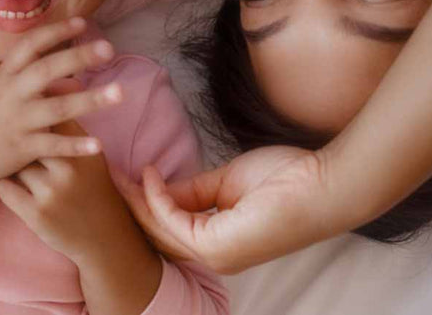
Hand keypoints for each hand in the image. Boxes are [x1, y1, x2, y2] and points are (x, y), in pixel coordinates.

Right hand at [0, 18, 120, 185]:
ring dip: (90, 100)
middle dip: (78, 57)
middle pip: (47, 70)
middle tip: (108, 48)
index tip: (83, 22)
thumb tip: (77, 79)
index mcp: (5, 74)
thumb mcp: (3, 91)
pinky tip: (98, 144)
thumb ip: (37, 82)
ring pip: (58, 108)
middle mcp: (11, 93)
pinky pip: (54, 146)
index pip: (30, 45)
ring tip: (120, 92)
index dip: (56, 31)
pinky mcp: (22, 148)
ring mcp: (17, 121)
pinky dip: (75, 145)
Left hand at [0, 121, 136, 262]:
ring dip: (12, 166)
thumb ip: (71, 128)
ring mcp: (51, 192)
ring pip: (14, 164)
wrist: (104, 237)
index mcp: (82, 150)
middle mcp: (68, 168)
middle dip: (21, 140)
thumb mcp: (90, 158)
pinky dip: (6, 186)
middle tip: (14, 142)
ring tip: (14, 168)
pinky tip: (14, 187)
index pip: (52, 115)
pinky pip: (4, 188)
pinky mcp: (36, 214)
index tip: (26, 113)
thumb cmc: (91, 188)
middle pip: (28, 137)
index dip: (36, 112)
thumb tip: (53, 90)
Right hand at [115, 145, 341, 273]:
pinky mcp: (217, 246)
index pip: (170, 230)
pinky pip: (173, 221)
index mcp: (219, 244)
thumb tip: (158, 186)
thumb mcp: (227, 182)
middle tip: (107, 177)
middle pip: (158, 234)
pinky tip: (150, 176)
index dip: (144, 204)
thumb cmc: (288, 179)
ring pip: (160, 230)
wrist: (324, 184)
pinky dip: (157, 198)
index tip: (125, 177)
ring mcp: (216, 255)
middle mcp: (215, 256)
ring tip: (117, 175)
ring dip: (136, 201)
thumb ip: (192, 190)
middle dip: (131, 205)